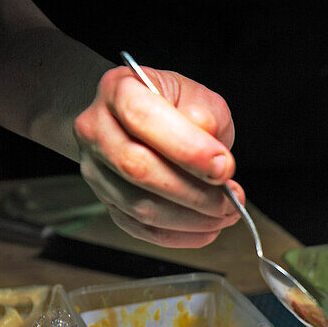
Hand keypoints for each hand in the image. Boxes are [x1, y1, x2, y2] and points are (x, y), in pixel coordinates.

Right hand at [73, 66, 242, 247]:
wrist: (139, 120)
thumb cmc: (171, 105)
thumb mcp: (195, 96)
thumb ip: (205, 115)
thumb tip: (209, 143)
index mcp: (117, 91)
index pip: (143, 118)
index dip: (187, 148)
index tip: (224, 166)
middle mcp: (96, 130)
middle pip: (138, 169)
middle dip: (195, 191)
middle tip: (231, 199)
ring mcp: (97, 171)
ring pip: (141, 207)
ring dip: (192, 218)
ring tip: (226, 213)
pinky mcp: (106, 202)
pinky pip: (142, 229)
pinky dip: (180, 235)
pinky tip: (207, 227)